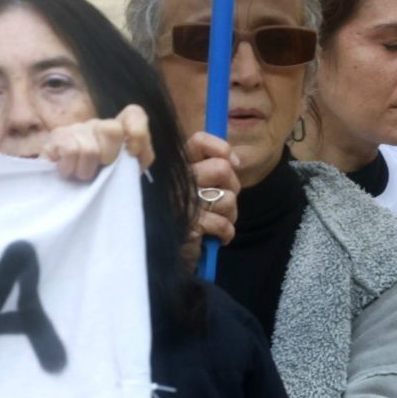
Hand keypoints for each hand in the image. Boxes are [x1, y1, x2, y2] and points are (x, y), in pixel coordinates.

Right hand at [40, 105, 153, 180]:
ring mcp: (77, 128)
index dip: (138, 131)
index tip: (132, 152)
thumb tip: (135, 154)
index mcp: (118, 133)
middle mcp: (98, 126)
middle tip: (99, 170)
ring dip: (86, 171)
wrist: (59, 193)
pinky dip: (70, 168)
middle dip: (108, 157)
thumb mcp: (119, 177)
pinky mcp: (57, 136)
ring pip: (90, 147)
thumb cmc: (93, 184)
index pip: (134, 114)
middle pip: (113, 130)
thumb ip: (134, 163)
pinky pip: (70, 150)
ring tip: (80, 176)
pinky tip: (66, 172)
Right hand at [182, 131, 241, 266]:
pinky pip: (224, 223)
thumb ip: (209, 168)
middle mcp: (177, 180)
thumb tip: (234, 161)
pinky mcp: (190, 225)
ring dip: (230, 213)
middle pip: (222, 168)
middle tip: (222, 199)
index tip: (232, 163)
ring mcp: (183, 202)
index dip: (221, 149)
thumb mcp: (192, 187)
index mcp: (177, 166)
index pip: (199, 140)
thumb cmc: (183, 217)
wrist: (162, 256)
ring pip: (228, 197)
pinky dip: (227, 233)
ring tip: (219, 220)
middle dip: (232, 187)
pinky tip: (218, 237)